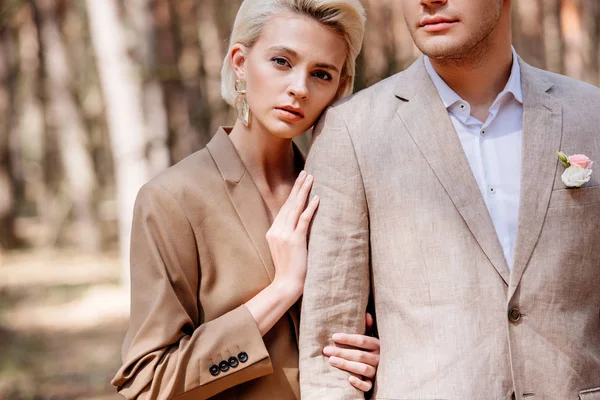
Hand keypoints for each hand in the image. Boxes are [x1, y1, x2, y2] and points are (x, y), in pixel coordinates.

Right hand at [266, 171, 318, 295]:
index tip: (299, 182)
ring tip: (310, 179)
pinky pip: (303, 220)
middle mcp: (277, 230)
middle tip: (305, 173)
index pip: (284, 208)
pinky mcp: (295, 241)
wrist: (286, 285)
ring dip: (303, 192)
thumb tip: (298, 224)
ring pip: (295, 208)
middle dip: (298, 187)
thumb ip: (287, 235)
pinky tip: (316, 198)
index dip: (292, 194)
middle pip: (289, 204)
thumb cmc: (288, 269)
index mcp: (273, 231)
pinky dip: (310, 208)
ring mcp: (285, 235)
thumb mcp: (283, 249)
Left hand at [322, 312, 379, 391]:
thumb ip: (368, 328)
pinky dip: (359, 383)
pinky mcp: (374, 383)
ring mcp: (377, 371)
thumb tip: (367, 315)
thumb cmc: (372, 350)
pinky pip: (368, 385)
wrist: (387, 368)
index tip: (333, 337)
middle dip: (341, 352)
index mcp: (377, 345)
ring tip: (331, 361)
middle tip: (326, 350)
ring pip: (363, 368)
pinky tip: (348, 379)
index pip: (362, 340)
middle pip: (359, 355)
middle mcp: (379, 358)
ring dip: (346, 365)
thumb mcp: (372, 339)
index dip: (348, 338)